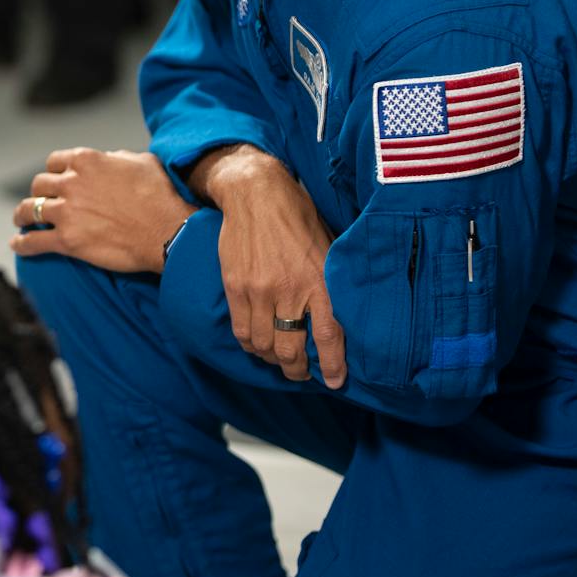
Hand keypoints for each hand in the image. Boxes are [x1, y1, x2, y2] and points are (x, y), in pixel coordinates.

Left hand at [10, 148, 192, 275]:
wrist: (168, 232)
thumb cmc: (160, 196)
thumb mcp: (141, 161)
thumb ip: (117, 157)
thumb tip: (108, 160)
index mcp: (87, 160)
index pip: (55, 161)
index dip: (53, 172)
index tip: (55, 181)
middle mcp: (72, 182)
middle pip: (39, 185)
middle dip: (39, 193)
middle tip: (41, 202)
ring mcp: (67, 212)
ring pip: (29, 210)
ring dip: (22, 215)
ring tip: (21, 221)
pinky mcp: (67, 240)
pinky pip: (33, 241)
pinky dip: (22, 244)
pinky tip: (17, 245)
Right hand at [191, 147, 347, 386]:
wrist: (256, 194)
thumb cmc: (298, 218)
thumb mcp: (327, 248)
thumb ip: (330, 283)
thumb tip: (341, 317)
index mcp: (319, 280)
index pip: (328, 336)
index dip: (332, 365)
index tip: (335, 381)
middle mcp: (289, 290)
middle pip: (291, 349)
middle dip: (298, 371)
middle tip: (302, 374)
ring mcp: (259, 290)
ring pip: (264, 345)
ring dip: (273, 360)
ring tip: (280, 360)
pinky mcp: (235, 286)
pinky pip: (241, 330)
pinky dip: (250, 345)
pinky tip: (258, 344)